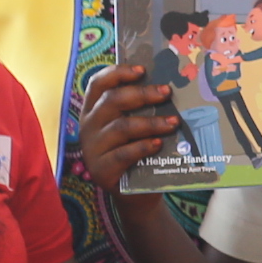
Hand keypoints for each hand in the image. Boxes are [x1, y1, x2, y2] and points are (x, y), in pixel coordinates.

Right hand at [75, 64, 182, 191]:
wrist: (134, 192)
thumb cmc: (136, 151)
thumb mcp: (135, 127)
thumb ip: (141, 109)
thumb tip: (167, 86)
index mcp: (93, 110)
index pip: (98, 83)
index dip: (118, 73)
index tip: (143, 70)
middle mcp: (88, 126)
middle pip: (112, 101)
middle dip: (142, 94)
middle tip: (167, 92)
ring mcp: (92, 148)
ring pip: (121, 127)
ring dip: (151, 122)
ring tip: (173, 122)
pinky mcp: (101, 169)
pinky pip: (123, 154)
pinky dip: (143, 147)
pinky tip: (158, 144)